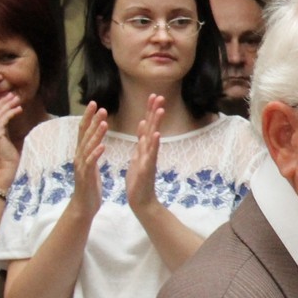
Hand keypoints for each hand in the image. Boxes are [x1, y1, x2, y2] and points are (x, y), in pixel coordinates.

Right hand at [0, 93, 20, 182]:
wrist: (6, 171)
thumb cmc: (6, 159)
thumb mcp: (0, 141)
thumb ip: (0, 130)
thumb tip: (6, 119)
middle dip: (0, 102)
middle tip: (9, 94)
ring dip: (7, 104)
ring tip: (16, 98)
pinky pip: (4, 119)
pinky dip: (12, 112)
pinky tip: (19, 109)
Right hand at [70, 102, 108, 217]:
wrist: (84, 207)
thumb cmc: (89, 187)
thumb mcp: (91, 167)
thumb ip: (92, 154)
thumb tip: (95, 142)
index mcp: (83, 154)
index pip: (84, 131)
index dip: (89, 117)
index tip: (95, 104)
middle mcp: (79, 157)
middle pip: (84, 135)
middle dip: (92, 120)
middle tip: (100, 106)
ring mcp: (82, 167)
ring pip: (88, 147)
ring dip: (96, 134)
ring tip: (104, 123)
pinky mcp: (86, 177)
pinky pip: (91, 163)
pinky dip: (96, 154)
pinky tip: (103, 146)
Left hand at [126, 94, 165, 213]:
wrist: (141, 201)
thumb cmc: (138, 182)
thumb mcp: (137, 159)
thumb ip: (141, 146)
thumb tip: (144, 130)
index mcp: (143, 149)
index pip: (147, 126)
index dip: (149, 111)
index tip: (153, 96)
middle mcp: (148, 152)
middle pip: (152, 128)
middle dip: (154, 112)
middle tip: (159, 96)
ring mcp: (149, 159)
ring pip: (152, 138)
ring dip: (157, 124)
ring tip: (160, 110)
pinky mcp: (147, 169)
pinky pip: (151, 155)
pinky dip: (153, 144)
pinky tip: (156, 135)